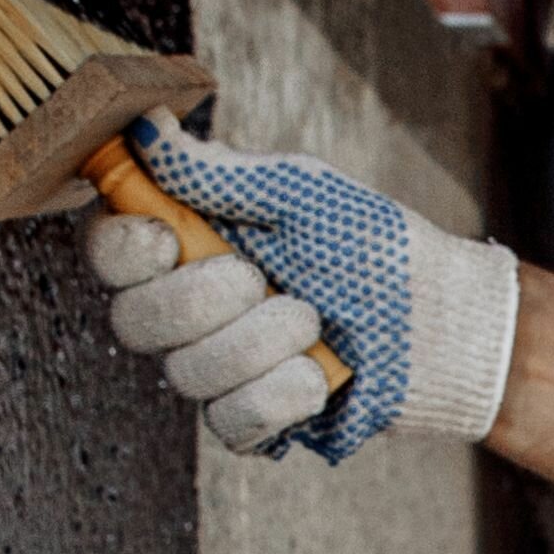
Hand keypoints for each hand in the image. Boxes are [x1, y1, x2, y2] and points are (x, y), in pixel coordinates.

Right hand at [82, 118, 522, 461]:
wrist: (443, 321)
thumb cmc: (373, 247)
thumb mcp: (301, 194)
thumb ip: (220, 173)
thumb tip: (148, 130)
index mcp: (190, 247)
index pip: (111, 253)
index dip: (123, 250)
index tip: (167, 237)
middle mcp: (189, 313)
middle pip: (134, 322)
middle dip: (203, 301)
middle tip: (264, 280)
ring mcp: (219, 371)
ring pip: (187, 374)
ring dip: (260, 343)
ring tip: (315, 322)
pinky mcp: (255, 422)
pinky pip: (231, 422)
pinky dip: (279, 397)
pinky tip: (317, 377)